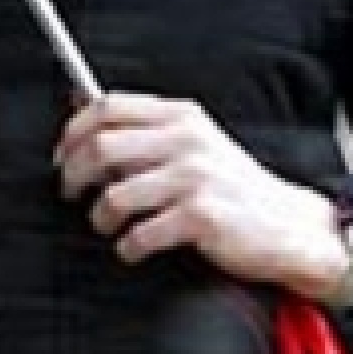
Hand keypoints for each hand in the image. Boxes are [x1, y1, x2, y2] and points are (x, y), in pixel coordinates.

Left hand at [54, 91, 351, 297]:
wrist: (289, 225)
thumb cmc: (235, 188)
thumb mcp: (196, 143)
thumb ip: (147, 130)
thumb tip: (84, 109)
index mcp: (182, 116)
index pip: (109, 106)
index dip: (74, 131)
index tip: (63, 154)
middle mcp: (187, 140)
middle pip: (103, 146)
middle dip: (76, 174)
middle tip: (73, 192)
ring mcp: (194, 178)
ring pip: (115, 194)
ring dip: (101, 217)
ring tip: (110, 225)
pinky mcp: (200, 217)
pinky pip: (140, 234)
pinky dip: (128, 246)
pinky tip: (136, 247)